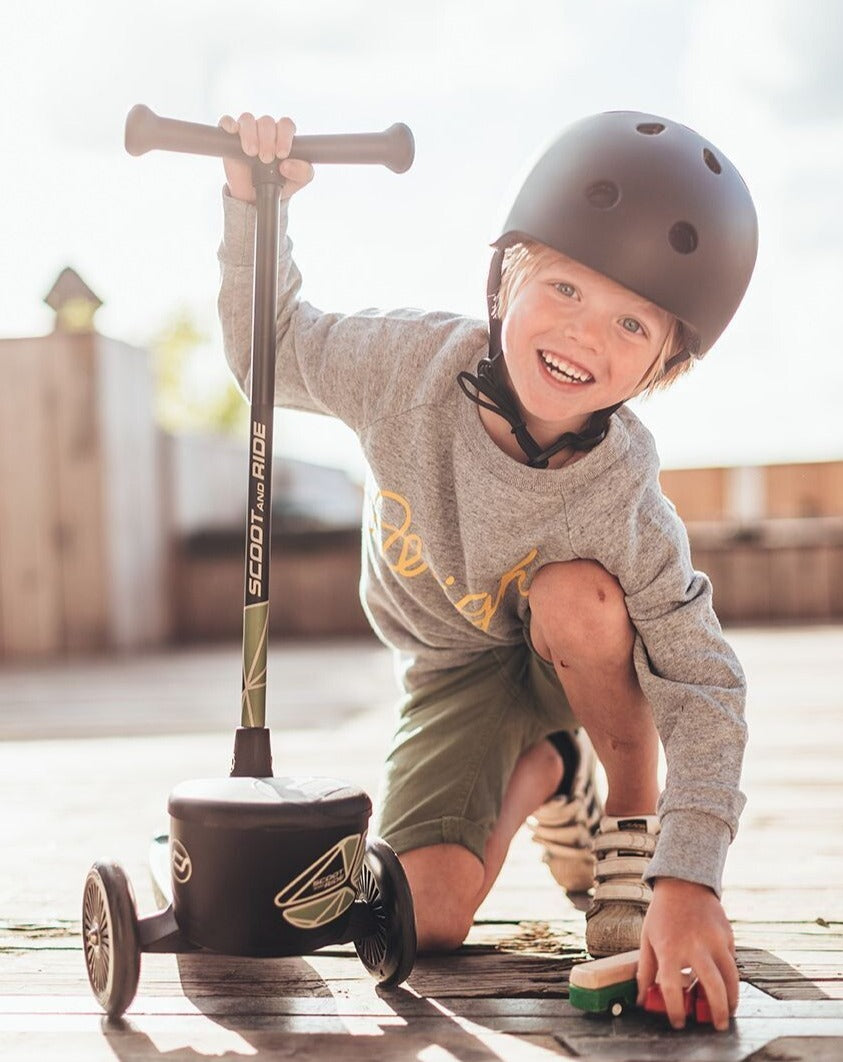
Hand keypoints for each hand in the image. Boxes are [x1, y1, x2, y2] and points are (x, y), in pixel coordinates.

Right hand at [218, 113, 314, 203]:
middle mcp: (265, 130)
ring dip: (250, 134)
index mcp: (283, 135)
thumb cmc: (279, 183)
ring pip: (247, 119)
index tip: (282, 154)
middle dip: (268, 140)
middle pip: (266, 121)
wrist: (255, 196)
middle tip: (266, 158)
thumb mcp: (298, 181)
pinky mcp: (230, 137)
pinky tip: (234, 131)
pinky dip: (229, 123)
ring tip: (252, 152)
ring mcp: (247, 131)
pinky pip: (227, 122)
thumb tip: (288, 165)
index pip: (286, 125)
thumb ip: (303, 173)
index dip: (284, 136)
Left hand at [636, 878, 738, 1031]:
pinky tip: (725, 984)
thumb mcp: (647, 939)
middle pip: (712, 986)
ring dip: (732, 999)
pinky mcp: (728, 935)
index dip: (676, 1010)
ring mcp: (715, 939)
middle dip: (717, 1011)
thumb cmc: (662, 914)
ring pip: (731, 977)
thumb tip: (641, 997)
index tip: (679, 1022)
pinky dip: (731, 976)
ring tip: (728, 1011)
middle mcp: (694, 945)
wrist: (683, 883)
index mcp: (669, 948)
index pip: (672, 987)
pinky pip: (732, 962)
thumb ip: (645, 970)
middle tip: (717, 1025)